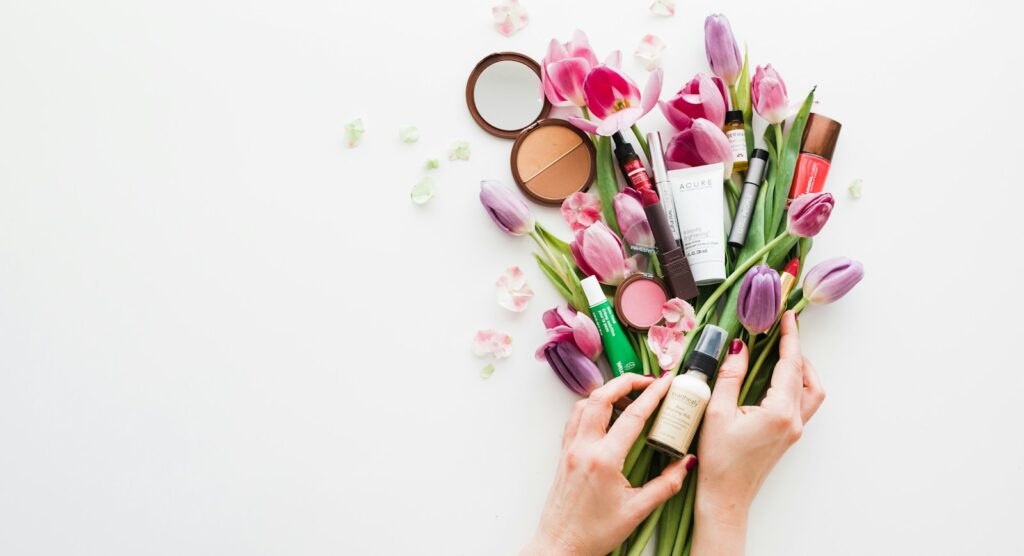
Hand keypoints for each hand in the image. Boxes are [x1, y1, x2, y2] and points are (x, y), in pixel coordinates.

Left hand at [522, 373, 697, 555]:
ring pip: (584, 404)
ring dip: (606, 392)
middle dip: (625, 382)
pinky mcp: (563, 454)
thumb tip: (686, 463)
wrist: (560, 545)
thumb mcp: (637, 511)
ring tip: (628, 394)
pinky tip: (605, 413)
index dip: (652, 395)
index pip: (632, 416)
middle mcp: (584, 447)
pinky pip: (575, 419)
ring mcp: (570, 448)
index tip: (666, 383)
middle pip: (602, 397)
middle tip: (647, 380)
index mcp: (604, 459)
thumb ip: (666, 484)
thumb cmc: (594, 533)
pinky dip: (591, 406)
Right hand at [692, 311, 824, 554]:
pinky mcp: (788, 436)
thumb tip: (739, 348)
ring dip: (801, 369)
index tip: (788, 316)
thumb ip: (729, 377)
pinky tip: (775, 379)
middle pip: (807, 376)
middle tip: (782, 331)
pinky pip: (802, 402)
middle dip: (796, 351)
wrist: (725, 497)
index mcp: (780, 412)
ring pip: (812, 391)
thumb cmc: (719, 460)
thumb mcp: (717, 413)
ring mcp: (794, 430)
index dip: (789, 337)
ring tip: (781, 353)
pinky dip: (795, 384)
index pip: (790, 365)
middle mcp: (794, 420)